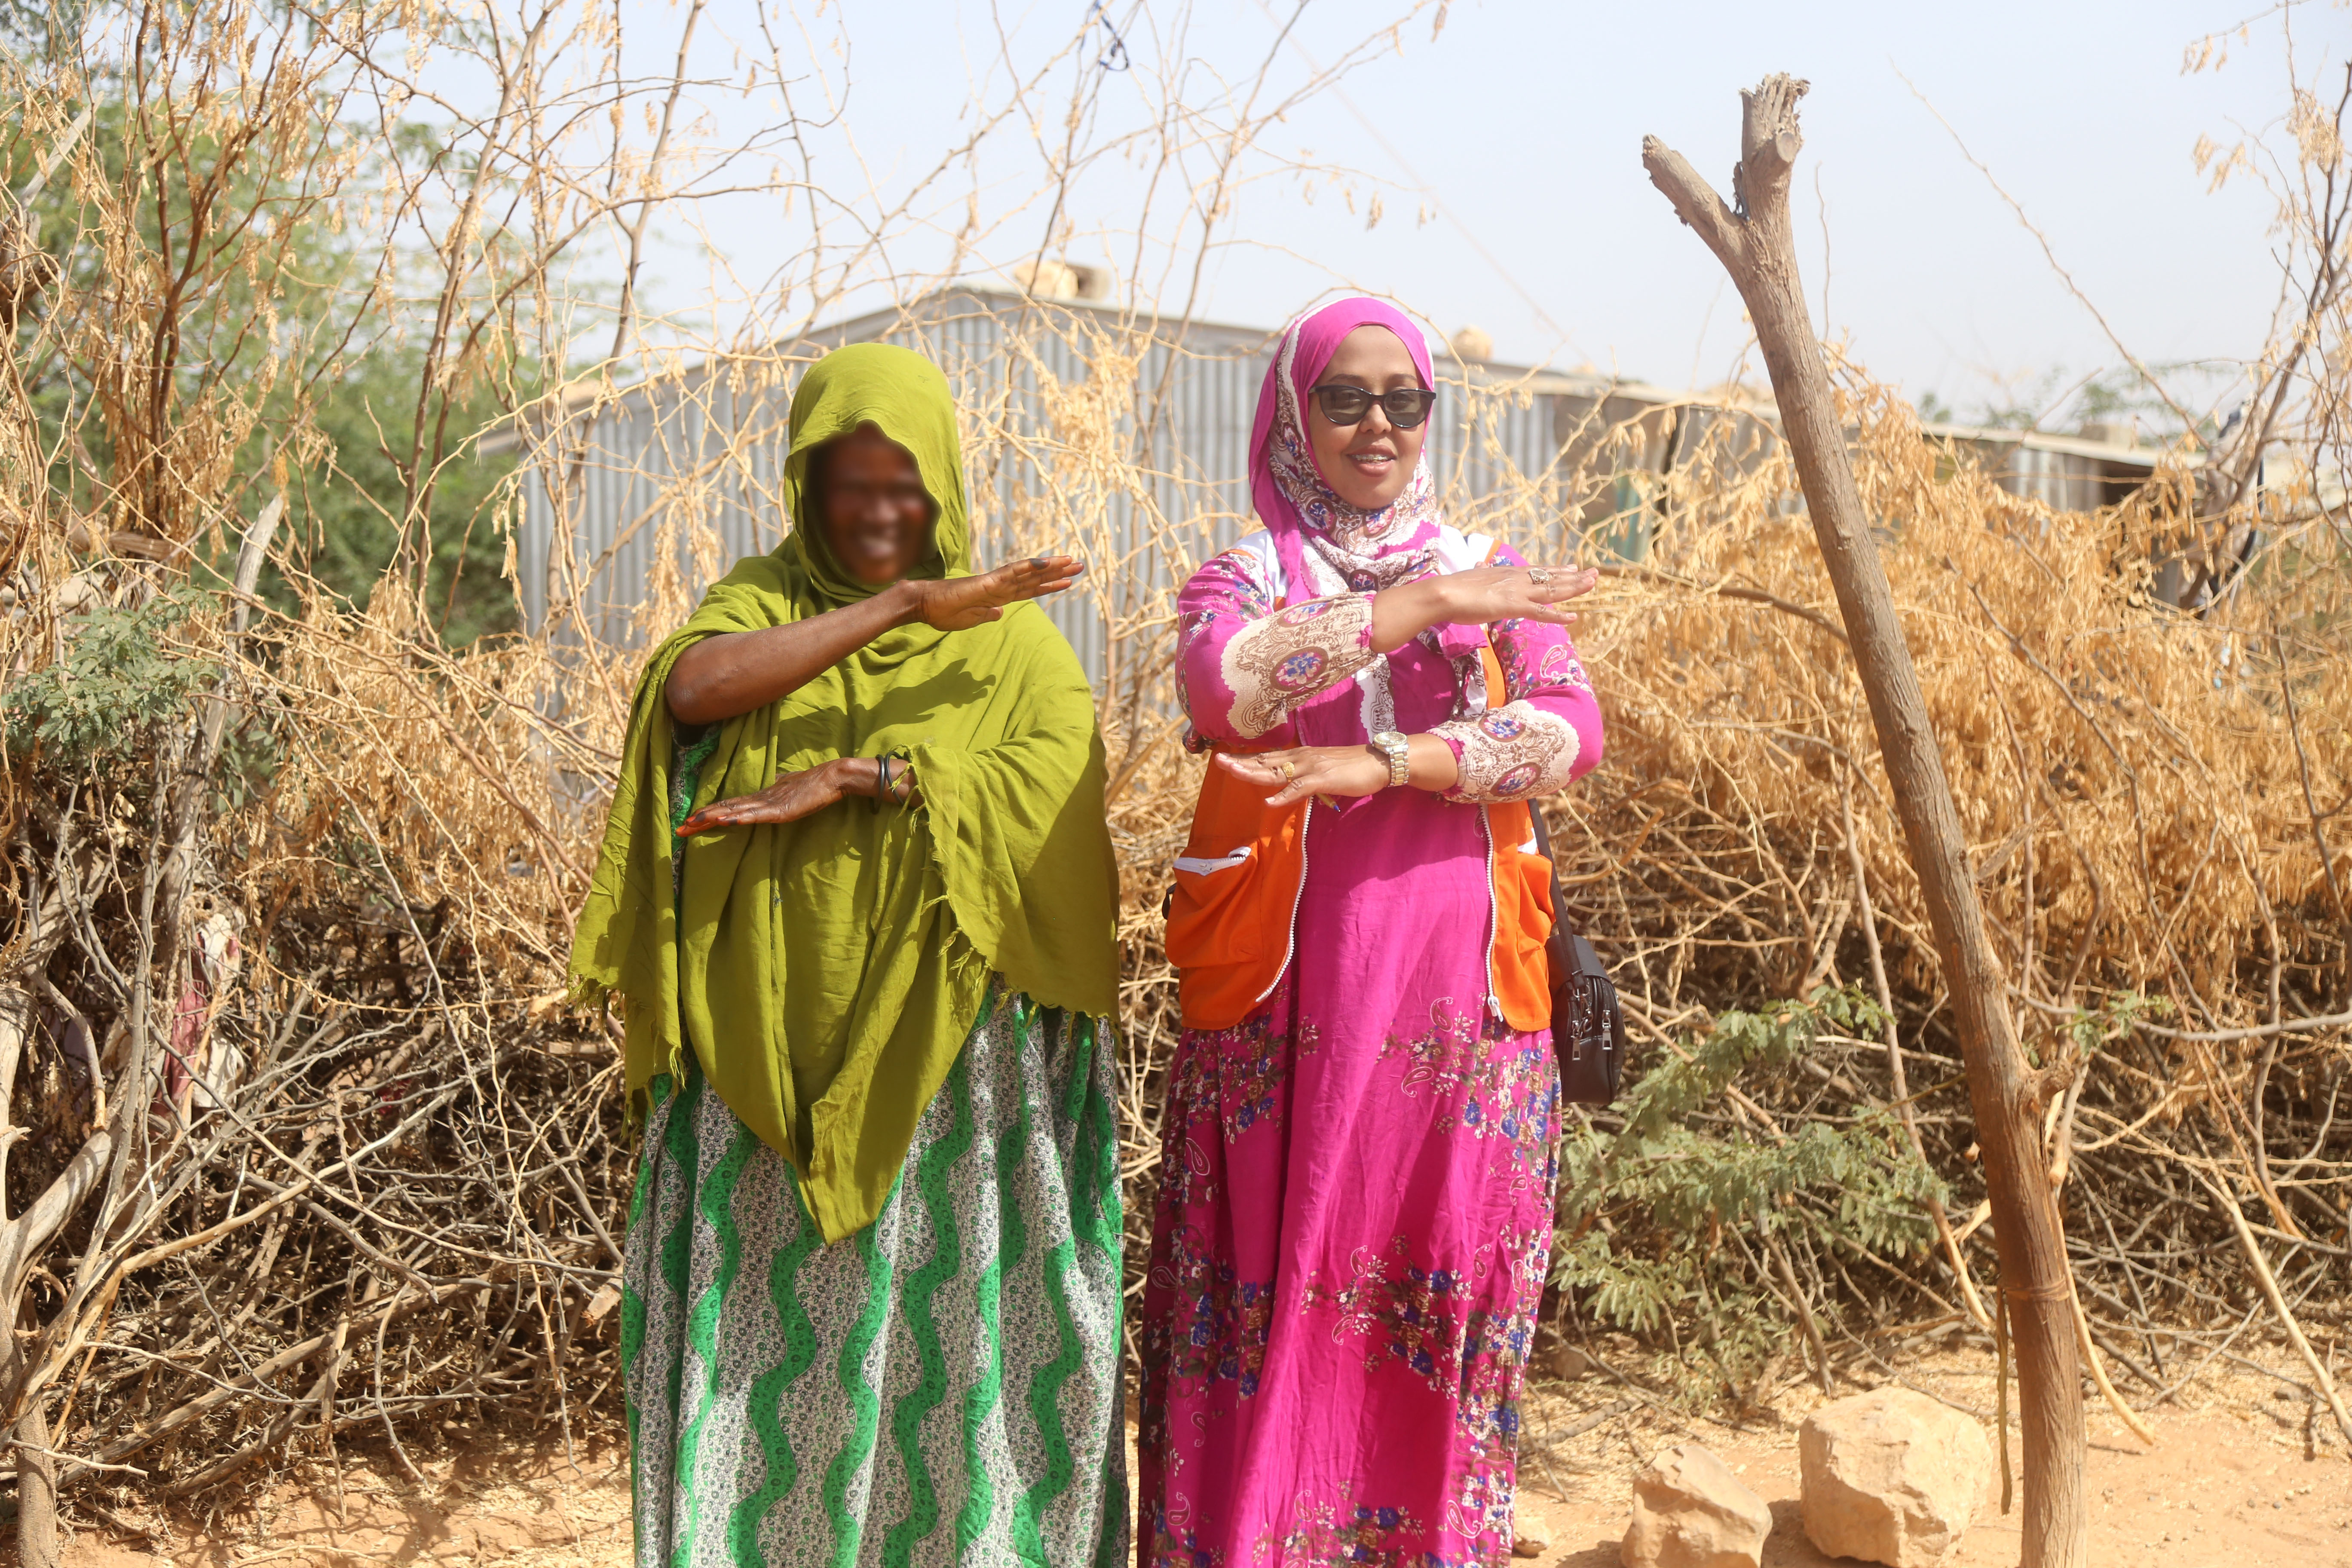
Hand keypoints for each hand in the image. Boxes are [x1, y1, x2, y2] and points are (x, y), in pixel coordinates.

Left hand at [677, 759, 853, 834]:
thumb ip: (776, 788)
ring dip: (713, 817)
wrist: (830, 778)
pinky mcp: (781, 811)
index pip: (728, 806)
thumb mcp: (787, 789)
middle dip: (701, 819)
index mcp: (759, 797)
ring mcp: (769, 804)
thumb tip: (773, 782)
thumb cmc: (811, 784)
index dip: (707, 813)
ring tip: (694, 823)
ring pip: (735, 811)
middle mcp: (759, 799)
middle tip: (680, 828)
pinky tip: (727, 821)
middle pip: (725, 809)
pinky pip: (757, 815)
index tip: (688, 821)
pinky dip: (741, 818)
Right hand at [899, 555, 1084, 631]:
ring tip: (1071, 561)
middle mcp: (999, 587)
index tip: (1068, 582)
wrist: (922, 605)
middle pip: (1034, 579)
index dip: (1048, 585)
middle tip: (1080, 565)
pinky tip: (1046, 563)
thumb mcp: (970, 620)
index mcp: (996, 597)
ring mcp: (994, 582)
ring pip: (1028, 573)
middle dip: (1057, 573)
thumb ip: (985, 615)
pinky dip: (1030, 567)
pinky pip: (1012, 573)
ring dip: (1050, 567)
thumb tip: (1000, 612)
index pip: (1028, 590)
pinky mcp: (987, 582)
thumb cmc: (941, 612)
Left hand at [1215, 744, 1388, 807]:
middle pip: (1265, 761)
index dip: (1246, 759)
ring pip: (1276, 771)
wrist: (1378, 762)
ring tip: (1232, 772)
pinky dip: (1284, 795)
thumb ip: (1304, 776)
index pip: (1267, 757)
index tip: (1226, 760)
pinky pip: (1299, 788)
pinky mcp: (1323, 779)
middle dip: (1241, 762)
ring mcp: (1311, 767)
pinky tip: (1269, 802)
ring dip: (1253, 772)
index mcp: (1300, 755)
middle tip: (1218, 761)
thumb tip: (1290, 784)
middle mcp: (1301, 757)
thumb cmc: (1352, 767)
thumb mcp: (1322, 770)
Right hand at [1372, 563, 1596, 651]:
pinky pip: (1540, 612)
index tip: (1571, 567)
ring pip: (1551, 590)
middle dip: (1573, 576)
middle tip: (1593, 573)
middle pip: (1550, 578)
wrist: (1444, 593)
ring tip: (1592, 583)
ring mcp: (1516, 592)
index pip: (1536, 571)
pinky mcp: (1513, 606)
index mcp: (1507, 573)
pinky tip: (1572, 617)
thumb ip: (1480, 577)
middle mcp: (1516, 579)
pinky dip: (1557, 615)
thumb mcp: (1472, 580)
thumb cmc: (1453, 591)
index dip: (1556, 570)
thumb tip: (1478, 568)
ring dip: (1574, 588)